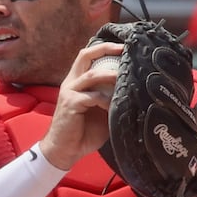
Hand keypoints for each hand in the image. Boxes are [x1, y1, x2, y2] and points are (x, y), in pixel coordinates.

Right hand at [38, 41, 122, 170]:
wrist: (65, 150)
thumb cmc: (83, 131)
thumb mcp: (100, 111)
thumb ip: (110, 97)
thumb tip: (131, 89)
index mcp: (77, 81)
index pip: (88, 56)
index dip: (104, 47)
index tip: (124, 46)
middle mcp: (71, 82)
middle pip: (85, 55)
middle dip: (106, 49)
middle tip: (124, 50)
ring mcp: (70, 92)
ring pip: (91, 74)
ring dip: (110, 75)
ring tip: (124, 77)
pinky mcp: (71, 104)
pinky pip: (92, 97)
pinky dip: (106, 100)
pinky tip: (113, 107)